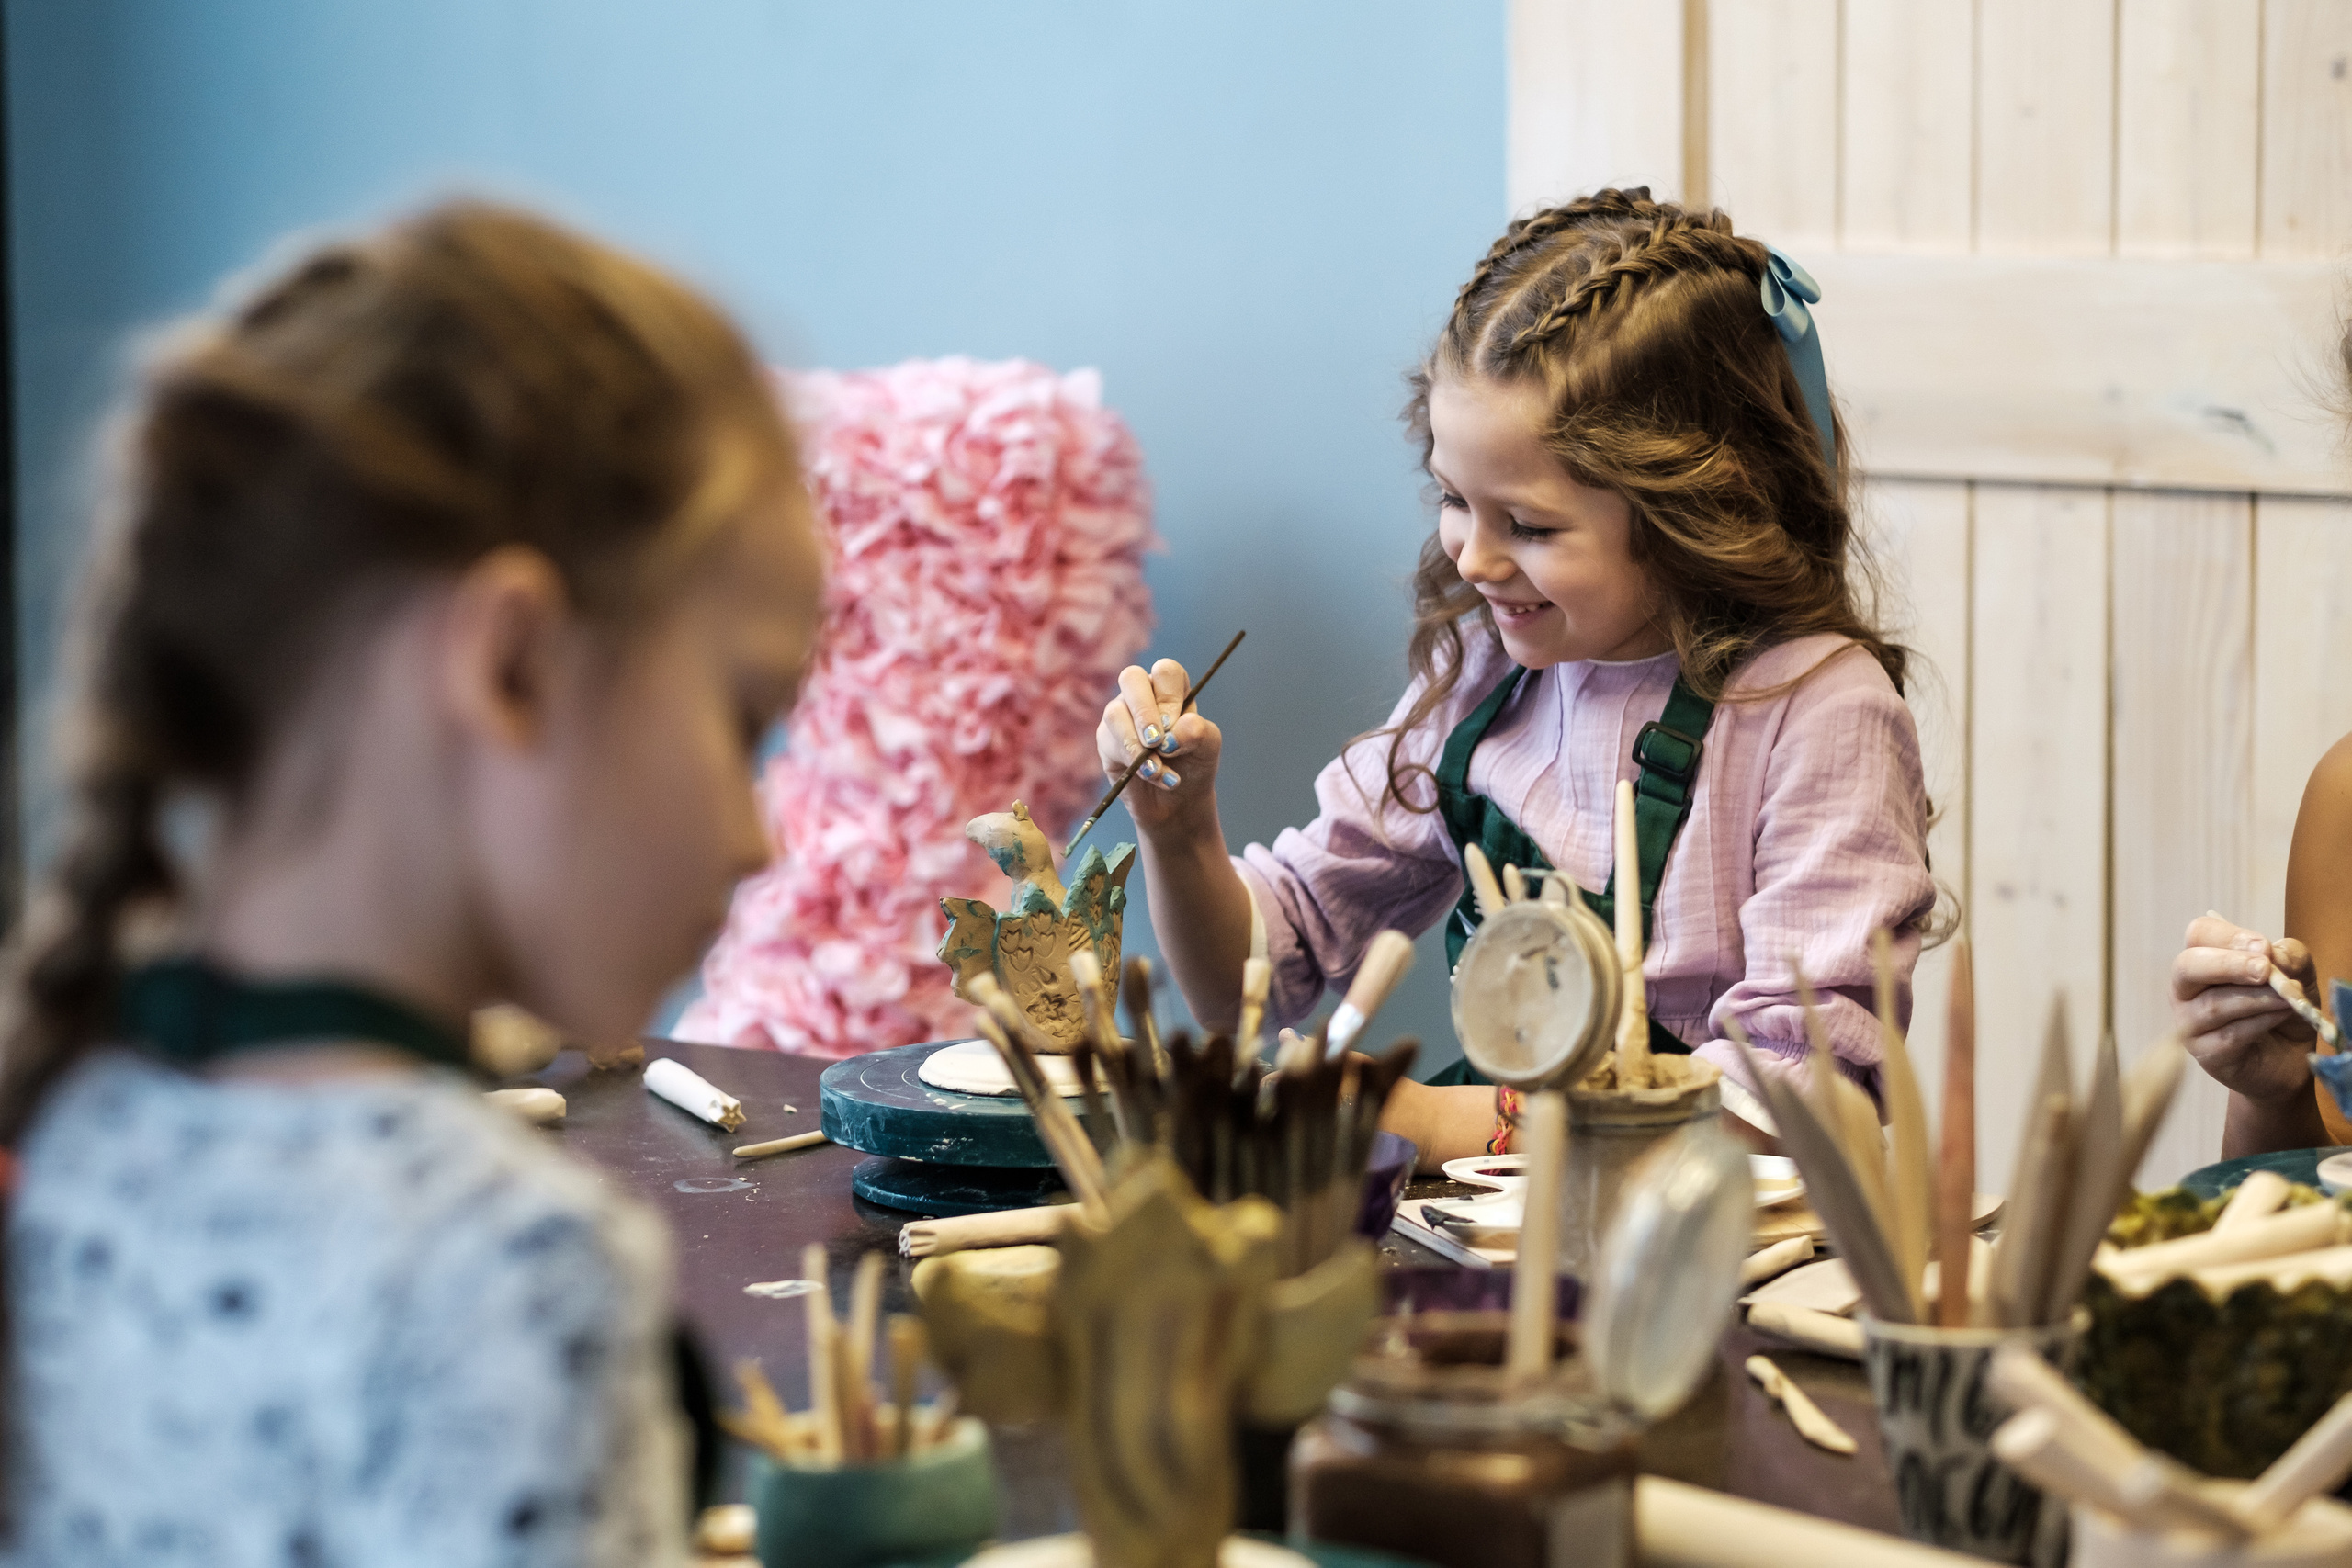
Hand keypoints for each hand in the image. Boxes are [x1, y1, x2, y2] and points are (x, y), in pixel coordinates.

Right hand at [1094, 658, 1223, 834]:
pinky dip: (1133, 762)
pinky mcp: (1107, 740)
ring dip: (1137, 744)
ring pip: (1115, 712)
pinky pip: (1109, 742)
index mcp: (1171, 688)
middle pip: (1131, 678)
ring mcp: (1121, 715)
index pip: (1165, 671)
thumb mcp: (1207, 746)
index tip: (1174, 726)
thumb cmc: (1194, 763)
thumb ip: (1196, 732)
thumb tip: (1172, 731)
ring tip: (1157, 769)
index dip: (1168, 697)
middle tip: (1157, 742)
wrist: (1178, 800)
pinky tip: (1152, 775)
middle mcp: (1143, 694)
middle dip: (1143, 711)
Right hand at [2171, 913, 2321, 1103]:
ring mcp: (2189, 1023)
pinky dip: (2260, 1023)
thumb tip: (2271, 955)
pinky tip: (2282, 1016)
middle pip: (2187, 966)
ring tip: (2288, 998)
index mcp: (2204, 959)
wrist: (2290, 1057)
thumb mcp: (2297, 973)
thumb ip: (2288, 956)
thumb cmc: (2283, 1007)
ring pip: (2213, 1005)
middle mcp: (2186, 989)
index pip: (2200, 934)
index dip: (2230, 937)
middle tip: (2264, 969)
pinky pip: (2229, 1036)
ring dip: (2256, 998)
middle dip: (2228, 965)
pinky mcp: (2205, 1053)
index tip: (2265, 948)